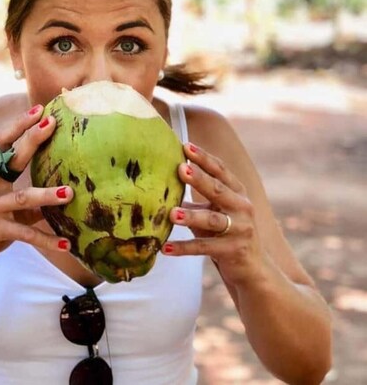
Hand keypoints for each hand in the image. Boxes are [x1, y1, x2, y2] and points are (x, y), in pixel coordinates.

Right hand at [0, 105, 72, 279]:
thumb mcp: (8, 208)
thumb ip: (29, 199)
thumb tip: (63, 190)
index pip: (3, 143)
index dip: (20, 126)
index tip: (39, 110)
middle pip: (11, 159)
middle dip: (32, 140)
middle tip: (51, 123)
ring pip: (22, 197)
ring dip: (47, 195)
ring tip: (69, 192)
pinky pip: (24, 233)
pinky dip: (46, 240)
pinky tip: (66, 244)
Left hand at [162, 142, 265, 287]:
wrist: (253, 270)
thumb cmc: (226, 233)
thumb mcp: (213, 212)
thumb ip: (195, 198)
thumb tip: (163, 182)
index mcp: (237, 192)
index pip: (220, 170)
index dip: (204, 158)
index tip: (186, 146)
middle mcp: (242, 207)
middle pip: (218, 190)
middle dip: (200, 179)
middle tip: (181, 169)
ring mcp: (241, 229)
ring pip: (213, 220)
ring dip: (191, 216)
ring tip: (172, 214)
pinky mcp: (234, 251)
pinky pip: (206, 248)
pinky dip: (184, 248)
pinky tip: (165, 248)